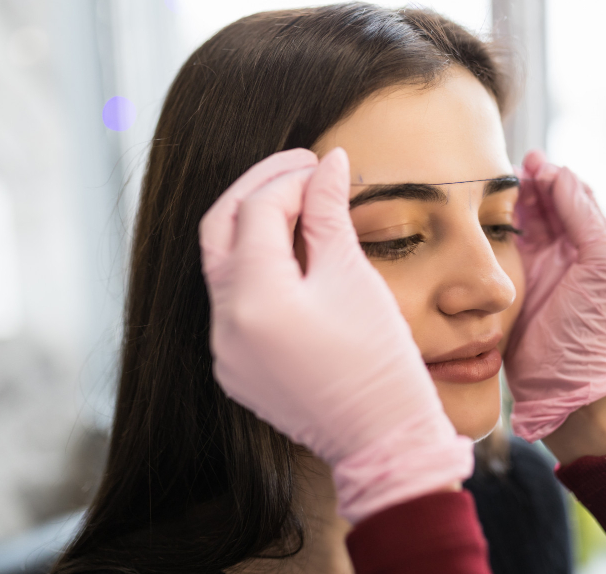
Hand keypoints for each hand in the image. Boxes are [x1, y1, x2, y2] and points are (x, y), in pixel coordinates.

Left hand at [199, 147, 472, 522]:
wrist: (383, 441)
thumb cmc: (378, 362)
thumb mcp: (353, 277)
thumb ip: (328, 213)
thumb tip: (328, 165)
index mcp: (254, 299)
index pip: (258, 209)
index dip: (291, 177)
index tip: (326, 166)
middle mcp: (224, 324)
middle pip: (221, 228)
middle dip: (259, 189)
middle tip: (302, 169)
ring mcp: (224, 349)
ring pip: (224, 265)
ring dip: (255, 227)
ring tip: (300, 206)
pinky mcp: (235, 367)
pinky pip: (234, 302)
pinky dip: (258, 269)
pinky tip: (293, 257)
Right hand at [503, 150, 605, 441]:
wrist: (562, 383)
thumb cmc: (588, 328)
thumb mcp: (600, 266)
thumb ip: (585, 219)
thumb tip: (563, 175)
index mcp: (590, 247)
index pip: (573, 199)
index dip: (556, 178)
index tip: (535, 163)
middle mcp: (563, 255)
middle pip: (545, 206)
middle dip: (531, 183)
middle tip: (512, 167)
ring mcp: (536, 270)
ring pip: (523, 224)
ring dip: (513, 202)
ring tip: (496, 185)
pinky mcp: (510, 285)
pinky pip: (502, 248)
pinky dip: (495, 228)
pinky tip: (483, 216)